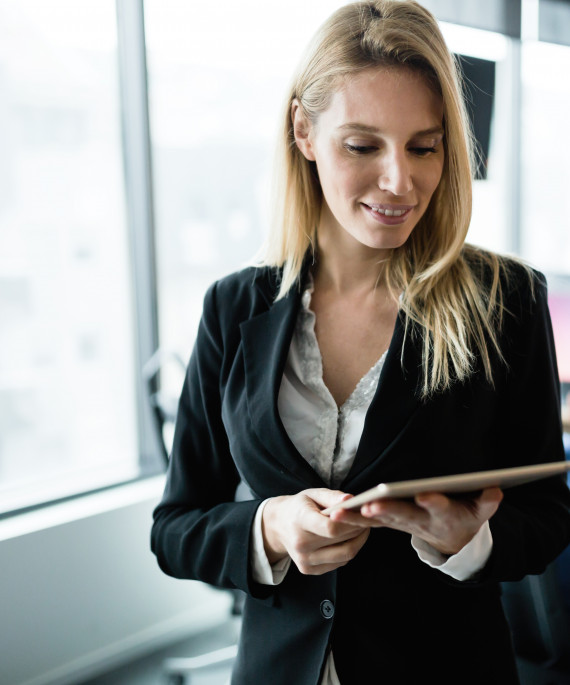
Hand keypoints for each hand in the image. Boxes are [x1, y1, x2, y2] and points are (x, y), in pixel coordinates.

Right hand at [262, 489, 370, 574]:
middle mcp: (301, 544)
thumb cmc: (299, 507)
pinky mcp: (309, 570)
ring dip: (359, 541)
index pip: (331, 528)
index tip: (362, 513)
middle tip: (368, 518)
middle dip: (359, 529)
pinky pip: (340, 562)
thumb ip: (332, 496)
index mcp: (300, 521)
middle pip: (341, 541)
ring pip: (345, 555)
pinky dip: (349, 550)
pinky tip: (349, 538)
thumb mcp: (312, 494)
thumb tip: (351, 500)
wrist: (278, 526)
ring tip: (362, 528)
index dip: (351, 522)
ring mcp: (305, 560)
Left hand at [331, 487, 503, 555]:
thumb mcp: (480, 512)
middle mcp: (422, 521)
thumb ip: (487, 501)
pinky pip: (371, 522)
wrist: (454, 542)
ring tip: (341, 512)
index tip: (424, 494)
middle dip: (387, 510)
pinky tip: (335, 513)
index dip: (433, 502)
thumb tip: (495, 488)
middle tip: (370, 506)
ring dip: (361, 516)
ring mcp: (404, 524)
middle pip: (404, 515)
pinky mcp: (392, 523)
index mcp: (446, 516)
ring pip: (381, 520)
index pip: (441, 508)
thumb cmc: (466, 517)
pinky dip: (353, 518)